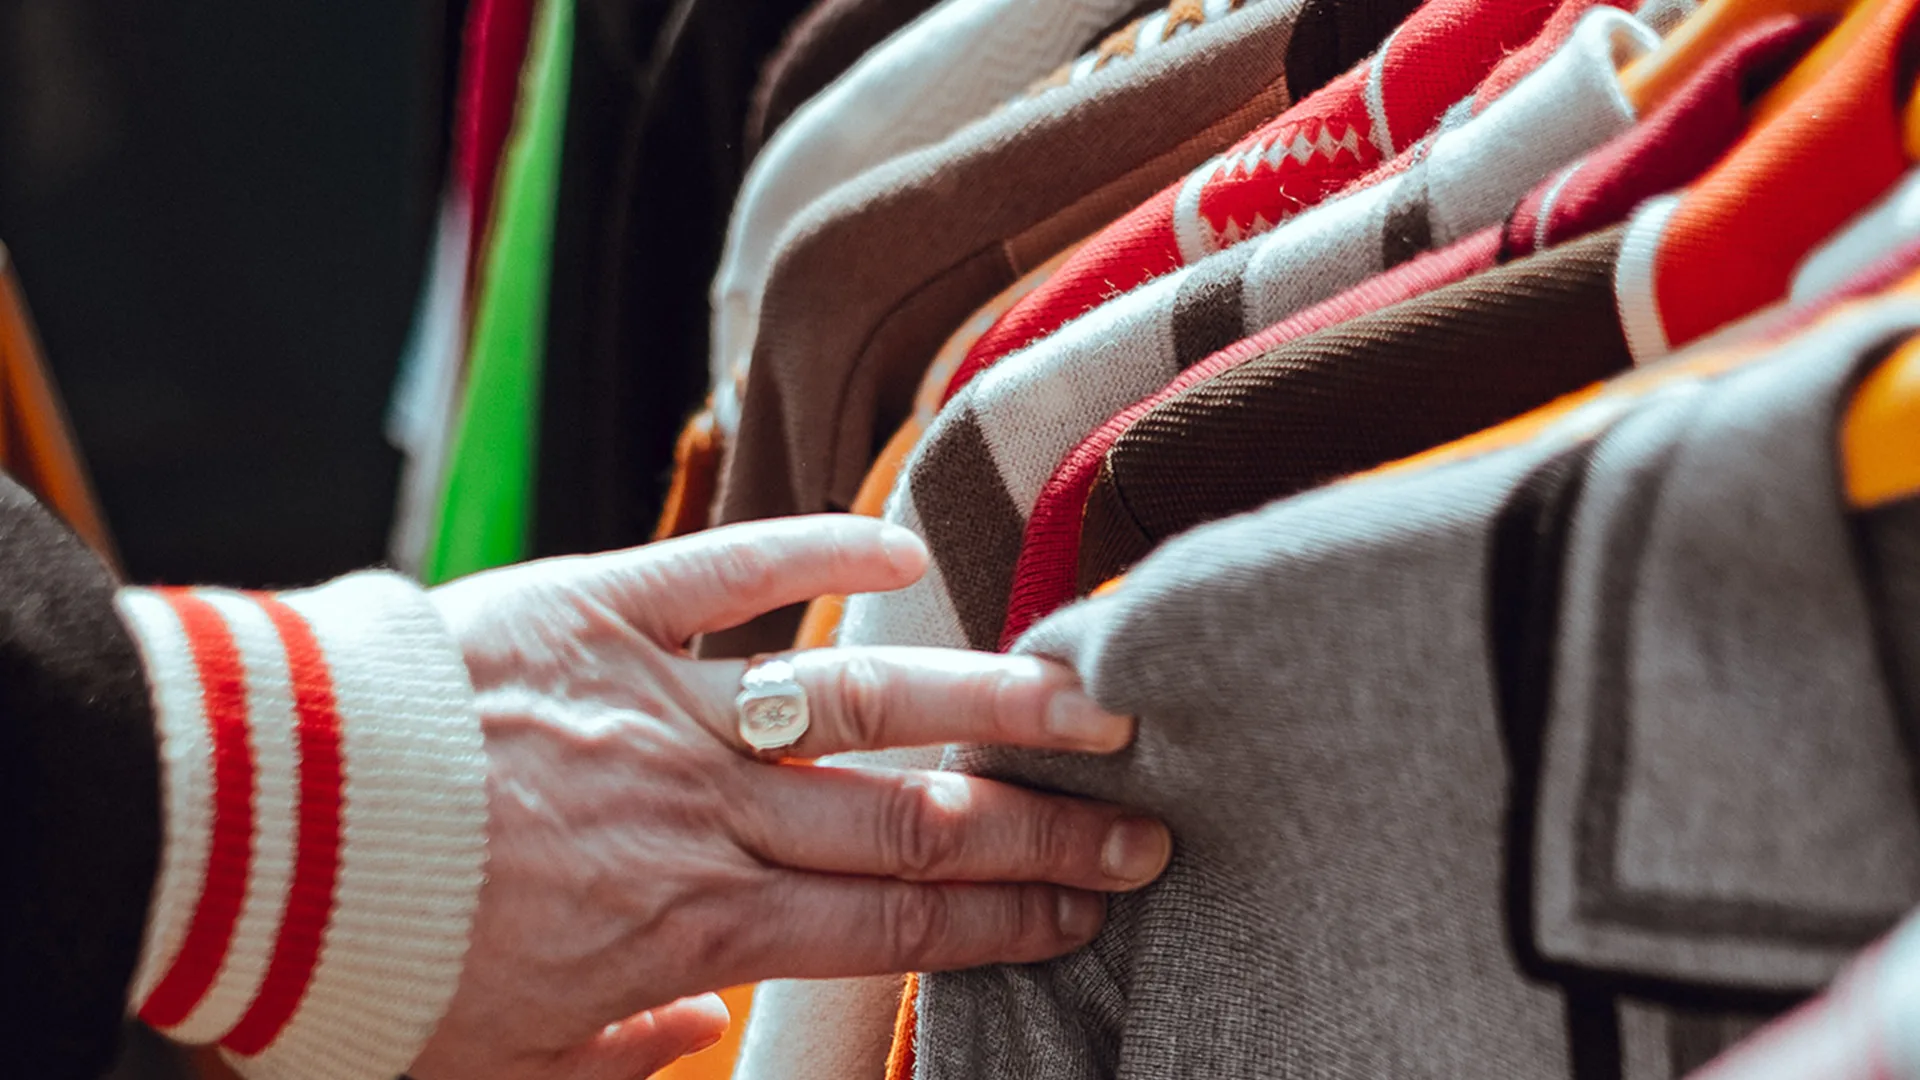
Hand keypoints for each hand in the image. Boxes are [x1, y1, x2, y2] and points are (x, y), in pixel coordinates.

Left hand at [408, 516, 1171, 1079]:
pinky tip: (904, 549)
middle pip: (911, 823)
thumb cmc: (361, 960)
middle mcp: (704, 812)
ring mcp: (661, 703)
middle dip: (1040, 831)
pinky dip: (819, 551)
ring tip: (1088, 698)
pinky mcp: (599, 607)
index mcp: (689, 922)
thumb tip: (706, 1034)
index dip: (1002, 922)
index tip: (1085, 914)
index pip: (888, 928)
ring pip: (857, 705)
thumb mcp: (492, 1065)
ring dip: (983, 703)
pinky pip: (728, 572)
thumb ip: (621, 1057)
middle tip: (1145, 823)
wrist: (247, 837)